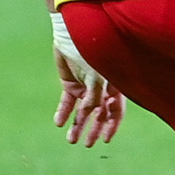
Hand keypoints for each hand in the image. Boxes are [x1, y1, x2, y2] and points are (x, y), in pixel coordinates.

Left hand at [50, 13, 123, 145]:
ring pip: (82, 111)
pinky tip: (58, 123)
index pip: (116, 110)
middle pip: (99, 114)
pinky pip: (67, 102)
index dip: (111, 125)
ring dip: (78, 125)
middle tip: (86, 144)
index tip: (104, 139)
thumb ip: (97, 95)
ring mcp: (86, 86)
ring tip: (71, 140)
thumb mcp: (99, 74)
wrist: (74, 30)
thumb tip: (92, 114)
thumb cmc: (94, 49)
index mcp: (115, 86)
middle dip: (93, 129)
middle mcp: (102, 89)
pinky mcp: (70, 82)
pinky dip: (63, 112)